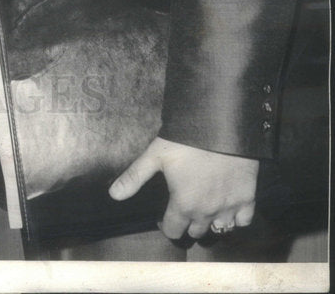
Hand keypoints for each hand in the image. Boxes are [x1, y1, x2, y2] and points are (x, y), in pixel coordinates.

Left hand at [109, 136, 257, 240]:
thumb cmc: (185, 141)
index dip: (166, 225)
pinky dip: (235, 218)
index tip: (164, 217)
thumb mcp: (155, 156)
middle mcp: (207, 213)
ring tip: (204, 210)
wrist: (220, 128)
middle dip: (187, 224)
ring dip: (210, 223)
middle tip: (183, 209)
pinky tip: (227, 207)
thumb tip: (113, 195)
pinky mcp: (247, 200)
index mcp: (184, 205)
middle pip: (196, 232)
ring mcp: (229, 208)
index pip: (173, 231)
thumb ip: (134, 177)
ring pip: (219, 229)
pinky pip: (243, 221)